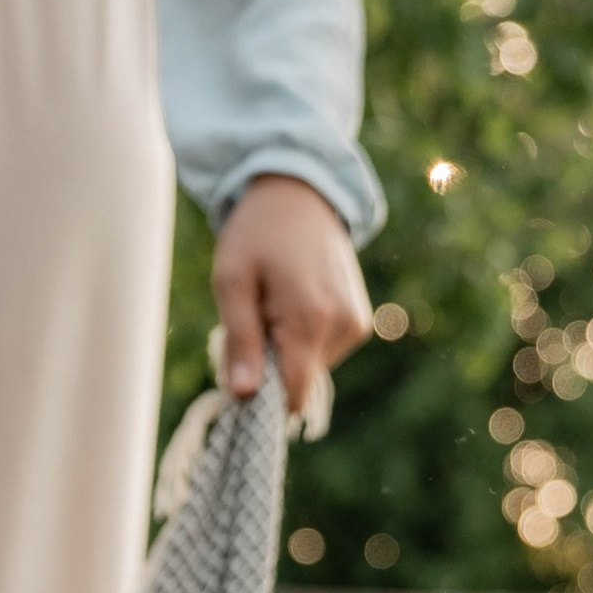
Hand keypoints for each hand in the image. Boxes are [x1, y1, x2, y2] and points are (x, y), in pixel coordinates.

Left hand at [213, 174, 372, 411]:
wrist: (300, 196)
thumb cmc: (256, 235)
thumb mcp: (232, 281)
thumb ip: (240, 340)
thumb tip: (244, 395)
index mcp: (310, 318)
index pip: (293, 394)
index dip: (263, 396)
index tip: (240, 371)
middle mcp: (343, 325)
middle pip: (299, 381)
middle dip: (270, 365)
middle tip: (253, 317)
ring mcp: (357, 323)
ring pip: (312, 368)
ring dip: (286, 349)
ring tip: (273, 304)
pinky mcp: (360, 321)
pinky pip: (325, 351)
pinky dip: (304, 338)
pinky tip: (293, 303)